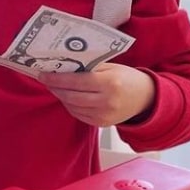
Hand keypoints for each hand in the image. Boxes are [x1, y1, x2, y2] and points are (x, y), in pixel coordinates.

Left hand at [32, 64, 155, 127]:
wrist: (146, 98)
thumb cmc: (127, 78)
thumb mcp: (110, 67)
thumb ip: (89, 67)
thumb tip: (63, 65)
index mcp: (109, 83)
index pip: (76, 81)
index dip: (57, 78)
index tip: (43, 74)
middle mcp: (107, 101)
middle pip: (71, 96)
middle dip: (55, 88)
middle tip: (46, 80)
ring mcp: (104, 115)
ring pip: (73, 107)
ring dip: (61, 97)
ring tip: (55, 87)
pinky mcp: (102, 124)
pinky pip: (79, 115)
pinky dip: (70, 106)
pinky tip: (67, 97)